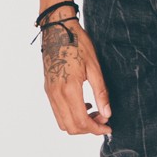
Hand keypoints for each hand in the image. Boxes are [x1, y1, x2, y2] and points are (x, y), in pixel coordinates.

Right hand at [41, 18, 111, 135]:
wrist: (57, 28)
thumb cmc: (77, 43)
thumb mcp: (94, 66)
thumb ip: (101, 92)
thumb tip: (107, 113)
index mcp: (69, 89)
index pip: (82, 121)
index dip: (96, 128)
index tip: (108, 126)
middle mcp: (56, 94)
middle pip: (71, 127)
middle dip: (88, 128)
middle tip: (103, 119)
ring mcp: (50, 92)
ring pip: (62, 122)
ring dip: (78, 123)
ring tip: (94, 112)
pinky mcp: (48, 88)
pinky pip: (57, 111)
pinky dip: (70, 115)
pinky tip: (83, 104)